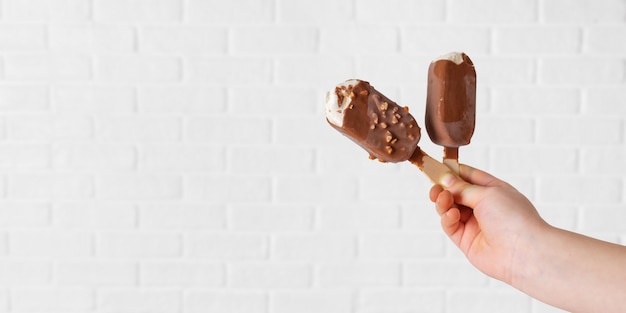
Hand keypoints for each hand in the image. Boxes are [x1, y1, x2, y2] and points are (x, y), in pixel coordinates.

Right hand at [429, 164, 547, 283]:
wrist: (523, 252)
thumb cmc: (514, 218)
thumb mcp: (487, 193)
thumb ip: (463, 188)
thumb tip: (445, 180)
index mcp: (493, 191)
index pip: (470, 177)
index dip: (454, 171)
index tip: (439, 167)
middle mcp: (484, 207)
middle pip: (456, 194)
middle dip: (444, 189)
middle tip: (435, 186)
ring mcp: (474, 224)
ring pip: (450, 209)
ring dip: (443, 202)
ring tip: (443, 198)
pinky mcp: (466, 240)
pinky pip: (450, 225)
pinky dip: (447, 218)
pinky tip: (452, 215)